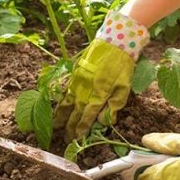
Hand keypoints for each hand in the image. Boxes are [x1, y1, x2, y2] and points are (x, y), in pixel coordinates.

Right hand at [54, 10, 149, 140]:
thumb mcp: (125, 85)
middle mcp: (86, 89)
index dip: (82, 127)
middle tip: (66, 138)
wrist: (114, 42)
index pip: (88, 115)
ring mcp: (78, 81)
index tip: (77, 138)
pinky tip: (58, 107)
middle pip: (75, 111)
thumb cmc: (122, 64)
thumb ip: (115, 104)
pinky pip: (65, 90)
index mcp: (100, 93)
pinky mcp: (75, 73)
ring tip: (55, 127)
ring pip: (67, 102)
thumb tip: (105, 121)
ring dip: (61, 116)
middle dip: (70, 126)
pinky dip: (60, 101)